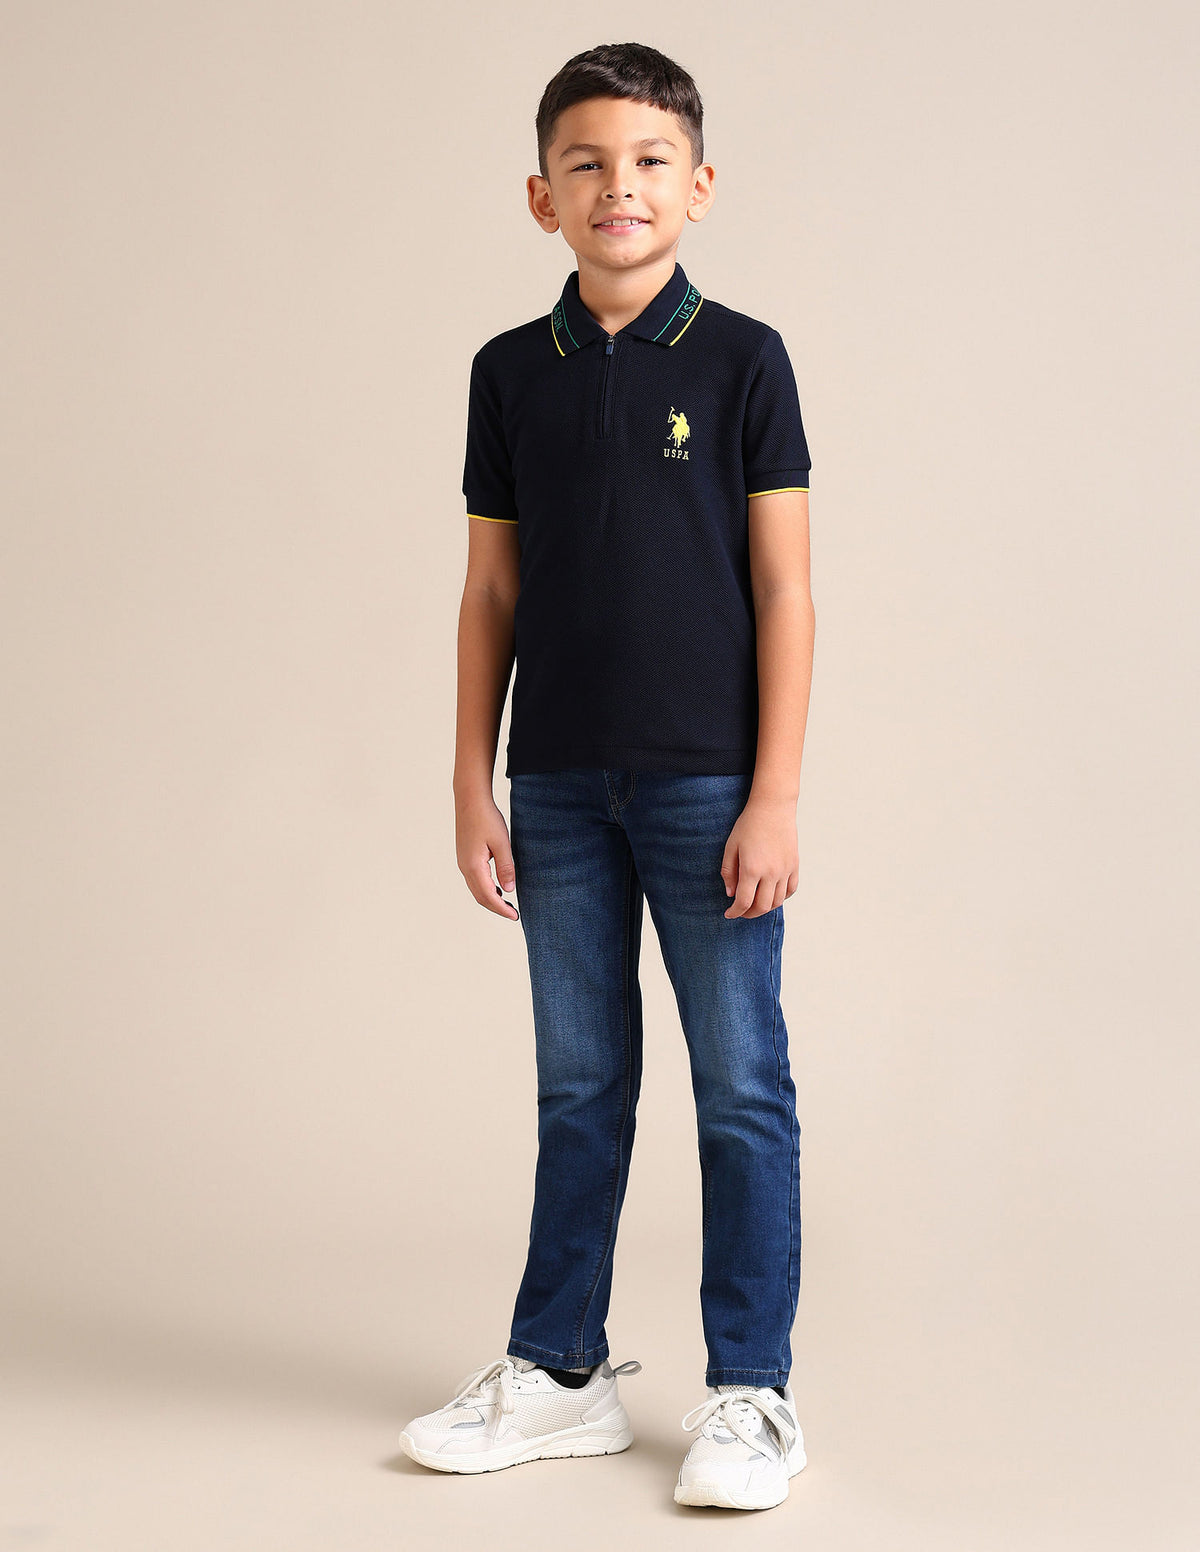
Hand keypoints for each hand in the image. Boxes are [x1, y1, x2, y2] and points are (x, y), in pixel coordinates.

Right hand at [455, 791, 519, 919]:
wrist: (470, 799)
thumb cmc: (487, 818)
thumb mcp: (502, 843)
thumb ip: (506, 867)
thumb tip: (509, 890)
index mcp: (474, 866)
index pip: (488, 896)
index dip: (502, 909)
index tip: (515, 917)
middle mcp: (465, 867)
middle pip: (480, 896)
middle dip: (496, 907)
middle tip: (513, 914)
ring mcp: (462, 862)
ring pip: (476, 889)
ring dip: (490, 899)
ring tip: (507, 904)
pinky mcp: (464, 857)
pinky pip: (474, 880)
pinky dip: (485, 888)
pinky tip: (497, 886)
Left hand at [720, 794, 798, 918]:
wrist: (773, 808)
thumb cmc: (748, 825)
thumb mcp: (731, 846)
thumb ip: (729, 872)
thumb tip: (731, 894)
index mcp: (752, 869)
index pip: (743, 902)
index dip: (735, 912)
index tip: (728, 914)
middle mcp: (771, 873)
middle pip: (762, 907)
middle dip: (749, 914)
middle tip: (741, 912)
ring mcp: (785, 870)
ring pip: (777, 901)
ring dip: (765, 908)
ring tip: (755, 904)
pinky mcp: (795, 865)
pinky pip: (790, 890)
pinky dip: (781, 897)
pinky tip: (771, 894)